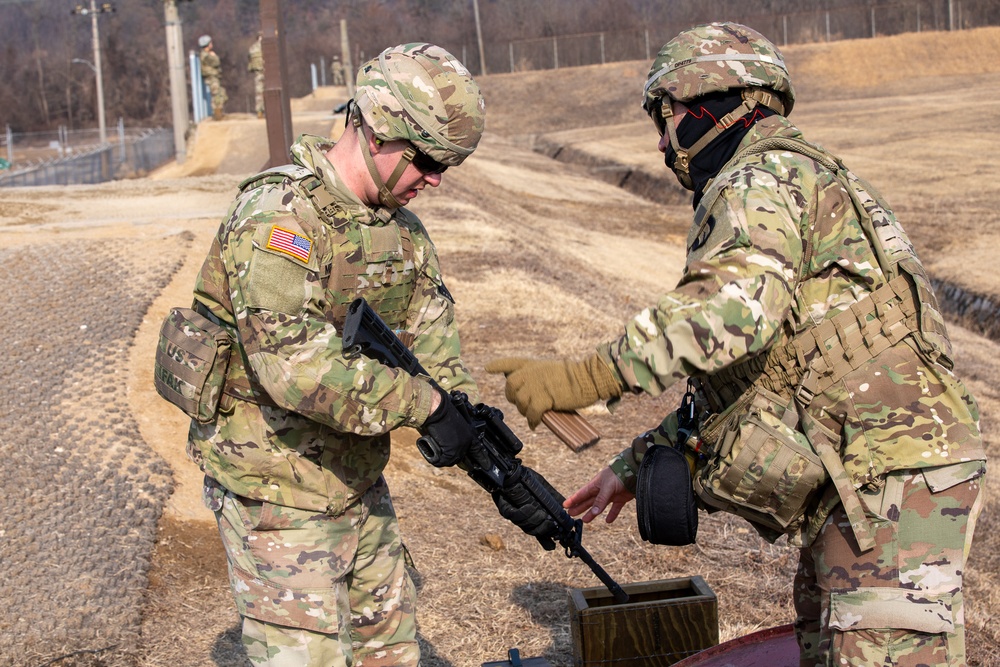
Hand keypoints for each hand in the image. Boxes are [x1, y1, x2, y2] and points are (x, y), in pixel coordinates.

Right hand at [418, 388, 477, 466]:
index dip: (482, 459)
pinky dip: (434, 456)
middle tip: (444, 452)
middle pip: (460, 458)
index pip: (478, 451)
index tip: (486, 465)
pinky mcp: (450, 452)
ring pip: (450, 461)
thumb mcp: (456, 424)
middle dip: (452, 456)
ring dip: (442, 456)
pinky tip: (430, 448)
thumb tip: (449, 443)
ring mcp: (459, 449)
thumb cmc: (445, 413)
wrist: (439, 410)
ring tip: (435, 445)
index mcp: (470, 435)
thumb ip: (457, 435)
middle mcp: (467, 443)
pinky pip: (440, 461)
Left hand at [484, 354, 620, 428]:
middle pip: (510, 387)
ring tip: (534, 415)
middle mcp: (531, 372)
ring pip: (521, 402)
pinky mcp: (544, 397)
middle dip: (514, 399)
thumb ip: (536, 377)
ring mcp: (537, 384)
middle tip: (525, 405)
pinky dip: (533, 421)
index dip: (498, 365)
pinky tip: (535, 424)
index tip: (488, 368)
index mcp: (532, 364)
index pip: (510, 363)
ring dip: (525, 412)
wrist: (587, 379)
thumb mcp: (550, 370)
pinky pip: (532, 413)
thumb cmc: (573, 377)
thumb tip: (525, 394)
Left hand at [492, 467, 562, 549]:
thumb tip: (565, 507)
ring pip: (523, 524)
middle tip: (551, 523)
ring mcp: (512, 513)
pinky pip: (512, 514)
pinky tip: (530, 507)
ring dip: (534, 521)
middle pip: (532, 530)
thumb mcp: (541, 487)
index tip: (554, 542)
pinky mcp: (503, 507)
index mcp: (530, 515)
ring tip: (543, 515)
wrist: (509, 470)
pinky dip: (522, 513)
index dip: (545, 538)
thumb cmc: (524, 478)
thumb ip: (552, 498)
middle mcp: (521, 517)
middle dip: (542, 529)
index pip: (539, 531)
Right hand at [564, 466, 634, 523]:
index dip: (573, 500)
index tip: (565, 505)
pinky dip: (612, 514)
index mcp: (595, 484)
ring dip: (592, 513)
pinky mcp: (621, 498)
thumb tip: (594, 512)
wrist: (635, 471)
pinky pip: (614, 508)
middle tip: (571, 514)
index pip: (581, 494)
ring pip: (599, 506)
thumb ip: (601, 500)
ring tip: (585, 520)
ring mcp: (611, 494)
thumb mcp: (607, 486)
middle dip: (579, 507)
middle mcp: (601, 490)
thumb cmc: (619, 474)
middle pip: (588, 501)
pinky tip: (608, 521)